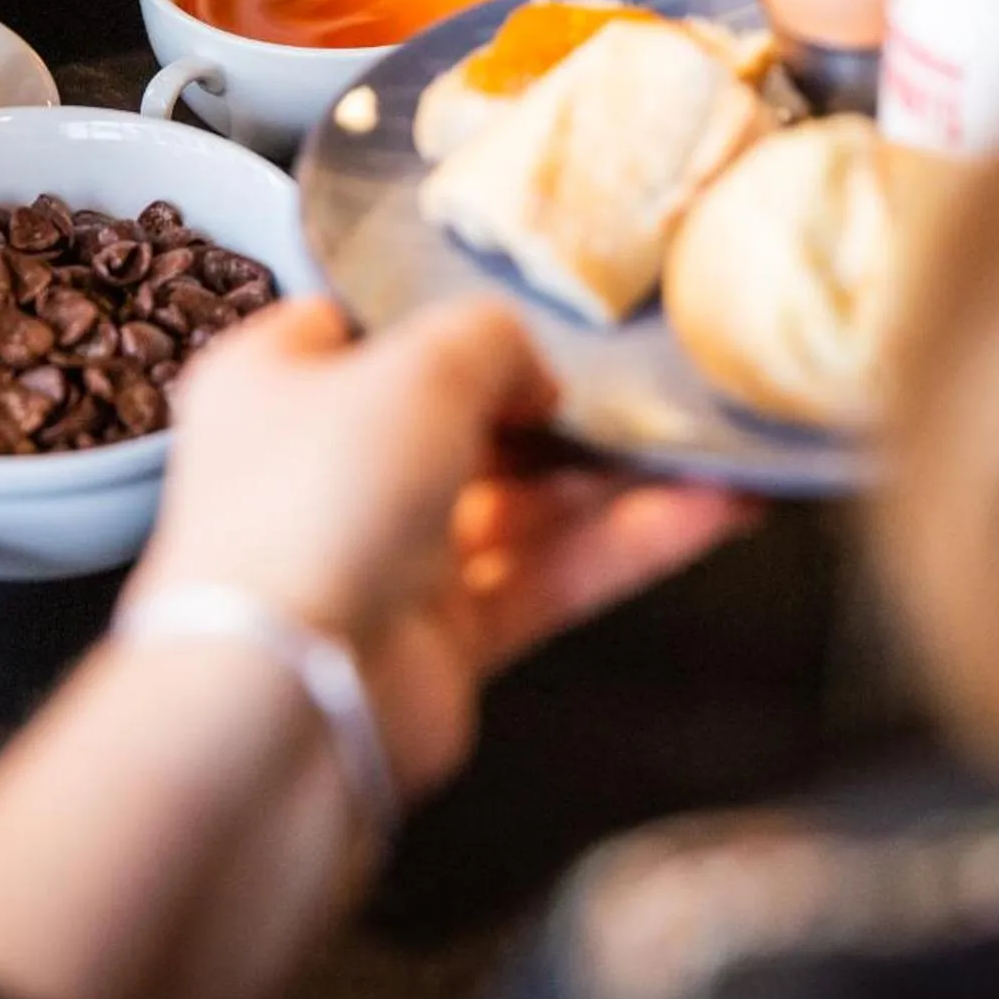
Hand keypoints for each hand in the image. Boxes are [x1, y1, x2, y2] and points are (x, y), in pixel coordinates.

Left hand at [131, 297, 757, 796]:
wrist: (292, 694)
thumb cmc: (324, 495)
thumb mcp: (419, 364)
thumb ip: (492, 337)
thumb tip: (534, 375)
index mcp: (279, 384)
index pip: (365, 329)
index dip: (445, 314)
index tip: (534, 304)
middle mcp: (327, 467)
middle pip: (462, 419)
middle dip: (558, 403)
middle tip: (656, 374)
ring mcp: (387, 556)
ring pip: (521, 502)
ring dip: (618, 475)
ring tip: (718, 439)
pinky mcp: (446, 637)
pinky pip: (549, 575)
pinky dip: (629, 544)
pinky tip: (717, 508)